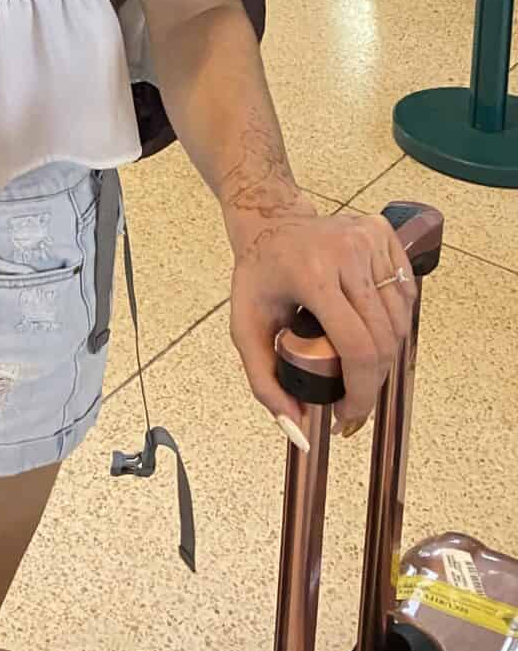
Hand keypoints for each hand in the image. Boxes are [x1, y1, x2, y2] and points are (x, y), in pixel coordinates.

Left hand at [229, 207, 415, 433]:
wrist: (269, 220)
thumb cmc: (257, 275)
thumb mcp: (245, 328)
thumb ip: (264, 383)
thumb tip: (298, 431)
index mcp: (311, 272)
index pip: (356, 346)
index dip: (360, 392)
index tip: (347, 417)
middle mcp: (346, 251)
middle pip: (382, 340)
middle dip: (371, 384)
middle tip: (353, 403)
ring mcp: (369, 239)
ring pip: (399, 322)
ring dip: (385, 357)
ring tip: (359, 370)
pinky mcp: (384, 233)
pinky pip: (405, 296)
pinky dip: (394, 325)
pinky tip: (371, 332)